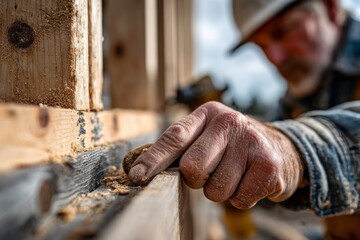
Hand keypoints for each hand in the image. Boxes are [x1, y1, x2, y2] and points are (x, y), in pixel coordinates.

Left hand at [128, 102, 303, 208]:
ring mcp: (251, 141)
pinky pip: (239, 200)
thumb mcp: (206, 137)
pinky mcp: (269, 164)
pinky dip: (241, 198)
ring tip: (233, 175)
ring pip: (216, 190)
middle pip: (192, 168)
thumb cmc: (232, 147)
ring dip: (221, 191)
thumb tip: (140, 171)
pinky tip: (249, 182)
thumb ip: (180, 148)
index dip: (153, 160)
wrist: (280, 149)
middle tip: (210, 172)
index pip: (174, 137)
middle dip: (196, 180)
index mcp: (207, 113)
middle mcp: (228, 121)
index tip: (137, 178)